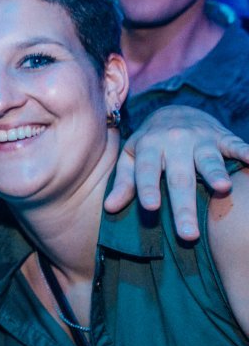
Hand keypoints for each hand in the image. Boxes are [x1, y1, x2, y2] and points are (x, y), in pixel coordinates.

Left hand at [103, 106, 248, 239]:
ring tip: (223, 189)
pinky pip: (235, 144)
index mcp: (148, 147)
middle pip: (179, 177)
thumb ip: (124, 182)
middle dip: (184, 206)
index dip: (148, 188)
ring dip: (215, 173)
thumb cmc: (149, 145)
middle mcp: (173, 142)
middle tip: (188, 235)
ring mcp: (200, 138)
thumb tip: (110, 208)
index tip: (150, 207)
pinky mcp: (222, 136)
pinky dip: (245, 151)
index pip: (147, 171)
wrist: (175, 111)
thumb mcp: (131, 159)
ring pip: (208, 160)